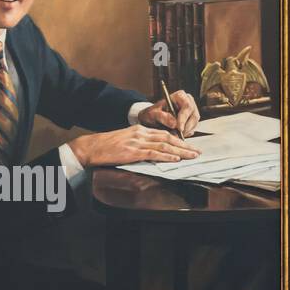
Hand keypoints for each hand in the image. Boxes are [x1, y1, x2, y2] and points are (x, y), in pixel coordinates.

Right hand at [68, 124, 200, 167]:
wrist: (92, 147)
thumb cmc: (107, 146)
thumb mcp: (126, 140)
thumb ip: (140, 143)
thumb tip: (153, 151)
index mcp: (140, 130)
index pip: (164, 134)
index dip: (178, 140)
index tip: (188, 145)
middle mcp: (141, 134)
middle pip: (168, 138)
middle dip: (185, 145)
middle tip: (197, 151)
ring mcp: (137, 142)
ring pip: (164, 146)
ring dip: (181, 151)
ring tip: (192, 156)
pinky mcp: (133, 151)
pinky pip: (154, 153)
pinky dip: (166, 156)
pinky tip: (176, 159)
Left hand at [138, 90, 199, 136]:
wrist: (152, 119)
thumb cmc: (152, 114)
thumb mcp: (152, 114)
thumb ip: (162, 117)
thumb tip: (174, 124)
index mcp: (180, 96)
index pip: (187, 106)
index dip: (184, 118)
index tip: (179, 128)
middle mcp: (188, 101)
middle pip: (194, 115)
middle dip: (186, 127)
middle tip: (177, 135)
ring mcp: (192, 111)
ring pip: (194, 123)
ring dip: (186, 132)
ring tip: (175, 136)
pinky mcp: (192, 120)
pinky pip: (193, 128)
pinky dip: (186, 133)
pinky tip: (177, 135)